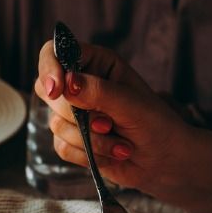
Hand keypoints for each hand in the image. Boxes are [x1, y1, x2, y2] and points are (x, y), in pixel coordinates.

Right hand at [34, 41, 193, 193]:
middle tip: (108, 124)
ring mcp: (73, 114)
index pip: (55, 52)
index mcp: (97, 64)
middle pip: (49, 91)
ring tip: (121, 143)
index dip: (50, 68)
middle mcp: (81, 85)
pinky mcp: (71, 139)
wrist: (163, 160)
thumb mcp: (132, 104)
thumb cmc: (155, 124)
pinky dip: (87, 155)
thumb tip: (67, 83)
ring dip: (91, 140)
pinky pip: (61, 146)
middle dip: (77, 115)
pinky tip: (112, 154)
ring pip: (57, 124)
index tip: (56, 91)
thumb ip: (99, 91)